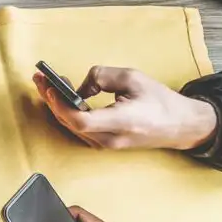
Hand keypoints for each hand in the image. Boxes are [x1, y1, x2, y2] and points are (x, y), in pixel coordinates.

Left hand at [34, 66, 217, 150]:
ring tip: (46, 85)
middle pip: (70, 123)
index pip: (81, 121)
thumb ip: (102, 77)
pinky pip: (79, 129)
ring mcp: (106, 144)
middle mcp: (111, 138)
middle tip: (40, 79)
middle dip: (51, 100)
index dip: (62, 105)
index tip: (52, 87)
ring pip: (72, 127)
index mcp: (122, 122)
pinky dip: (67, 112)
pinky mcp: (104, 143)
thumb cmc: (161, 101)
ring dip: (57, 105)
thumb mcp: (133, 78)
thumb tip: (79, 87)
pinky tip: (61, 98)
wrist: (181, 125)